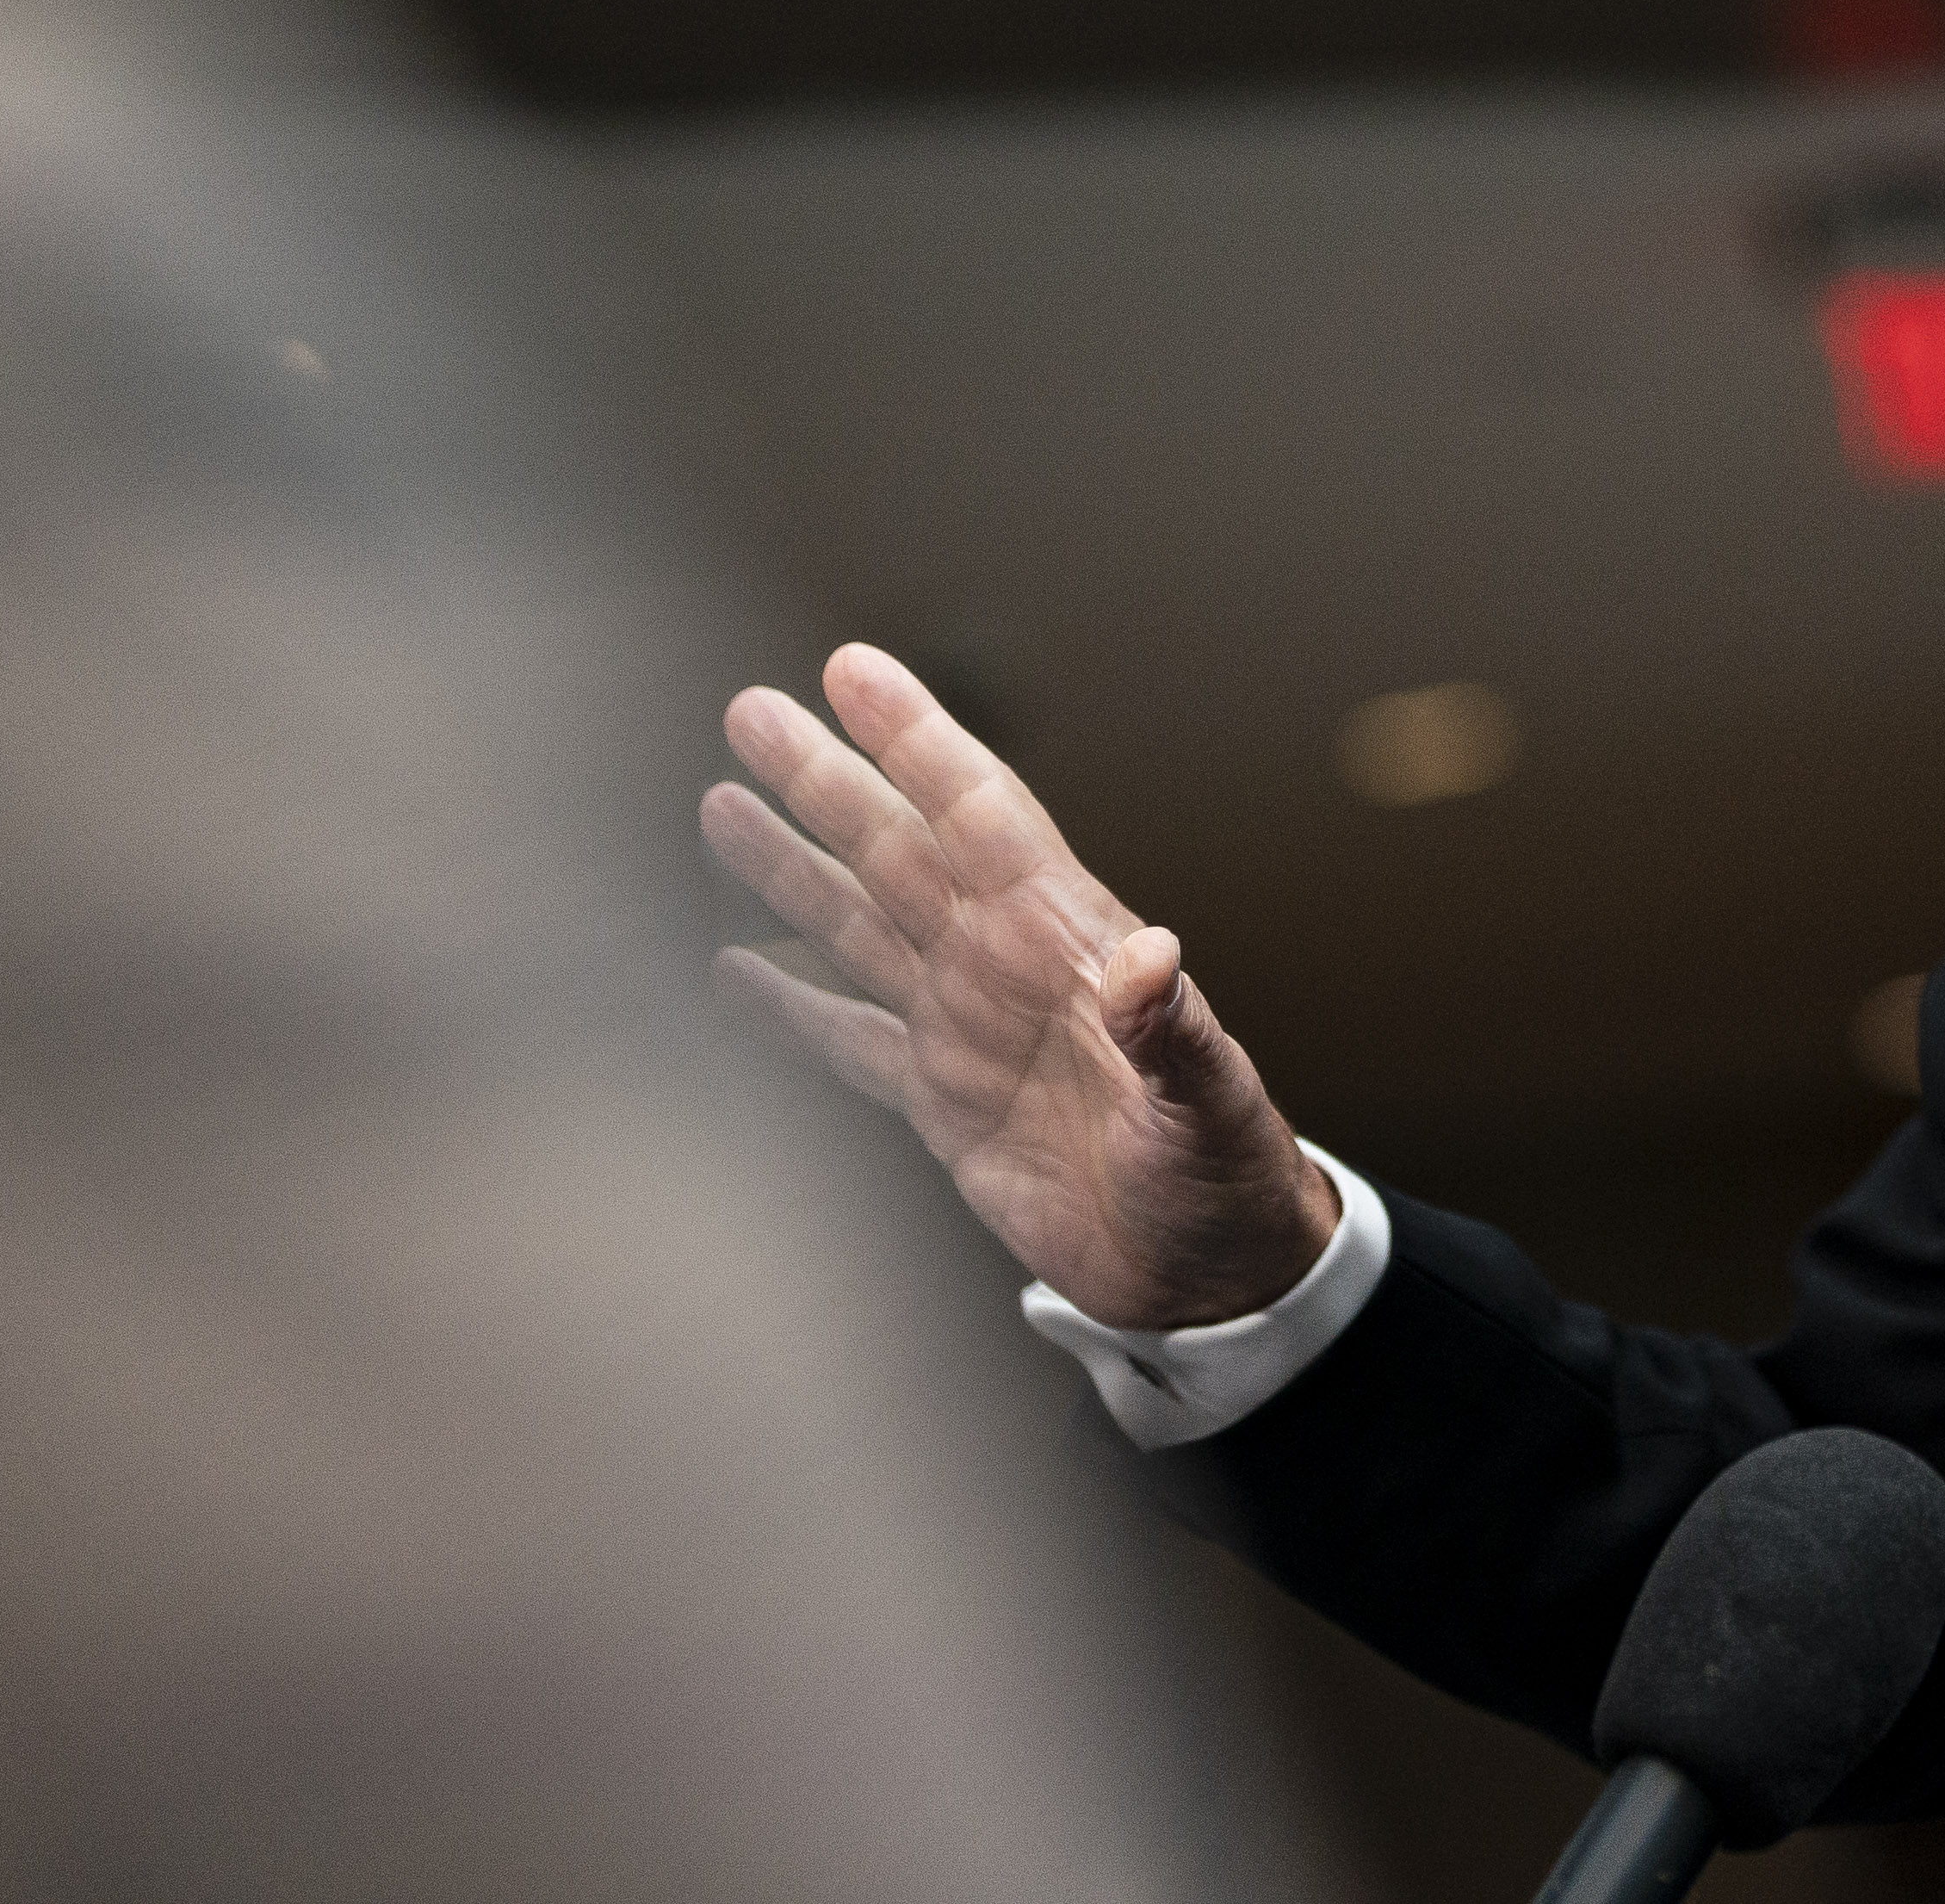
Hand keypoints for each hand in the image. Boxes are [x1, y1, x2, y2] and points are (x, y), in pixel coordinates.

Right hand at [704, 641, 1340, 1329]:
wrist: (1206, 1272)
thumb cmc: (1226, 1174)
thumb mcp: (1210, 1101)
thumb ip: (1173, 1030)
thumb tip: (1151, 955)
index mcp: (1067, 942)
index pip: (980, 815)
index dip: (917, 741)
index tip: (853, 671)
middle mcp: (1004, 967)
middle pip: (897, 851)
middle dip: (825, 781)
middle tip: (749, 711)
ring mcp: (967, 1030)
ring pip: (859, 926)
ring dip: (790, 870)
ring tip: (719, 806)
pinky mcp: (943, 1103)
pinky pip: (848, 1039)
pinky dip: (789, 1008)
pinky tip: (732, 971)